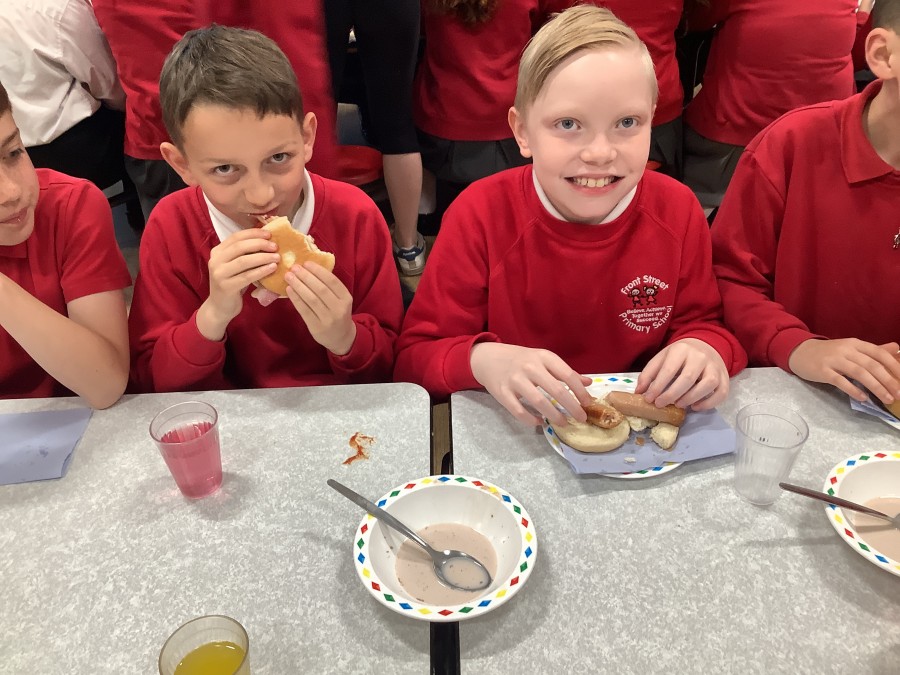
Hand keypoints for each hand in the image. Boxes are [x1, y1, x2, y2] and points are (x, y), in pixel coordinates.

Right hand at [198, 229, 278, 339]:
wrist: (220, 307)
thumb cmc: (233, 283)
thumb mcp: (235, 266)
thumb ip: (244, 253)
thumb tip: (268, 240)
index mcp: (217, 251)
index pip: (236, 237)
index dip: (253, 233)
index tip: (269, 234)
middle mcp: (215, 260)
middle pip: (240, 247)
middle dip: (260, 244)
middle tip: (275, 246)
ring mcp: (219, 274)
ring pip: (244, 261)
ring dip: (263, 257)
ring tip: (277, 257)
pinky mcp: (226, 286)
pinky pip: (247, 276)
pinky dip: (261, 271)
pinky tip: (272, 268)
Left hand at [285, 262, 355, 354]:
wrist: (341, 337)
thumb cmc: (337, 313)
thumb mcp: (340, 300)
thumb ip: (329, 287)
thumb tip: (309, 268)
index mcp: (346, 298)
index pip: (332, 281)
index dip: (318, 271)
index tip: (306, 263)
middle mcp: (339, 308)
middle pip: (320, 289)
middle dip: (306, 276)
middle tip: (294, 267)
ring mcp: (328, 319)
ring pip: (311, 299)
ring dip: (298, 285)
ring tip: (289, 276)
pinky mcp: (317, 327)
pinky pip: (304, 310)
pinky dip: (296, 298)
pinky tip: (289, 290)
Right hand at [470, 343, 592, 425]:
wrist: (488, 358)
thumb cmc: (520, 359)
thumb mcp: (543, 359)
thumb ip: (564, 372)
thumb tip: (588, 383)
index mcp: (543, 357)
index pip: (567, 375)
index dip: (580, 391)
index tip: (588, 403)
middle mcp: (530, 367)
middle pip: (556, 390)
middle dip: (572, 407)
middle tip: (581, 418)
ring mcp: (514, 380)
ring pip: (539, 402)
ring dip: (554, 416)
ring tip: (563, 423)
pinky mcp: (502, 393)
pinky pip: (518, 411)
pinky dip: (531, 420)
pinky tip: (539, 422)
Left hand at [636, 338, 729, 409]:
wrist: (704, 347)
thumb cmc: (679, 356)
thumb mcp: (662, 358)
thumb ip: (649, 373)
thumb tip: (639, 392)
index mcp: (681, 349)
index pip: (669, 370)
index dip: (658, 386)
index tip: (649, 399)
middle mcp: (700, 356)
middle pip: (688, 378)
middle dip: (672, 394)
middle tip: (660, 404)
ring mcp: (715, 367)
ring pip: (707, 385)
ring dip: (691, 398)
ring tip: (678, 405)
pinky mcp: (725, 378)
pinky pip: (721, 393)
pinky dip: (709, 403)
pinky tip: (695, 407)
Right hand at [788, 338, 899, 403]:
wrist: (800, 352)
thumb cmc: (828, 353)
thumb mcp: (851, 348)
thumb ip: (873, 350)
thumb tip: (897, 348)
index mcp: (856, 344)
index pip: (879, 354)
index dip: (894, 367)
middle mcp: (846, 350)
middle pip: (871, 365)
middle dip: (888, 381)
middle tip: (898, 394)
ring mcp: (834, 360)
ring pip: (859, 373)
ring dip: (875, 387)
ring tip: (886, 399)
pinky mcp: (822, 371)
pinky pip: (840, 381)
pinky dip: (853, 390)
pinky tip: (863, 398)